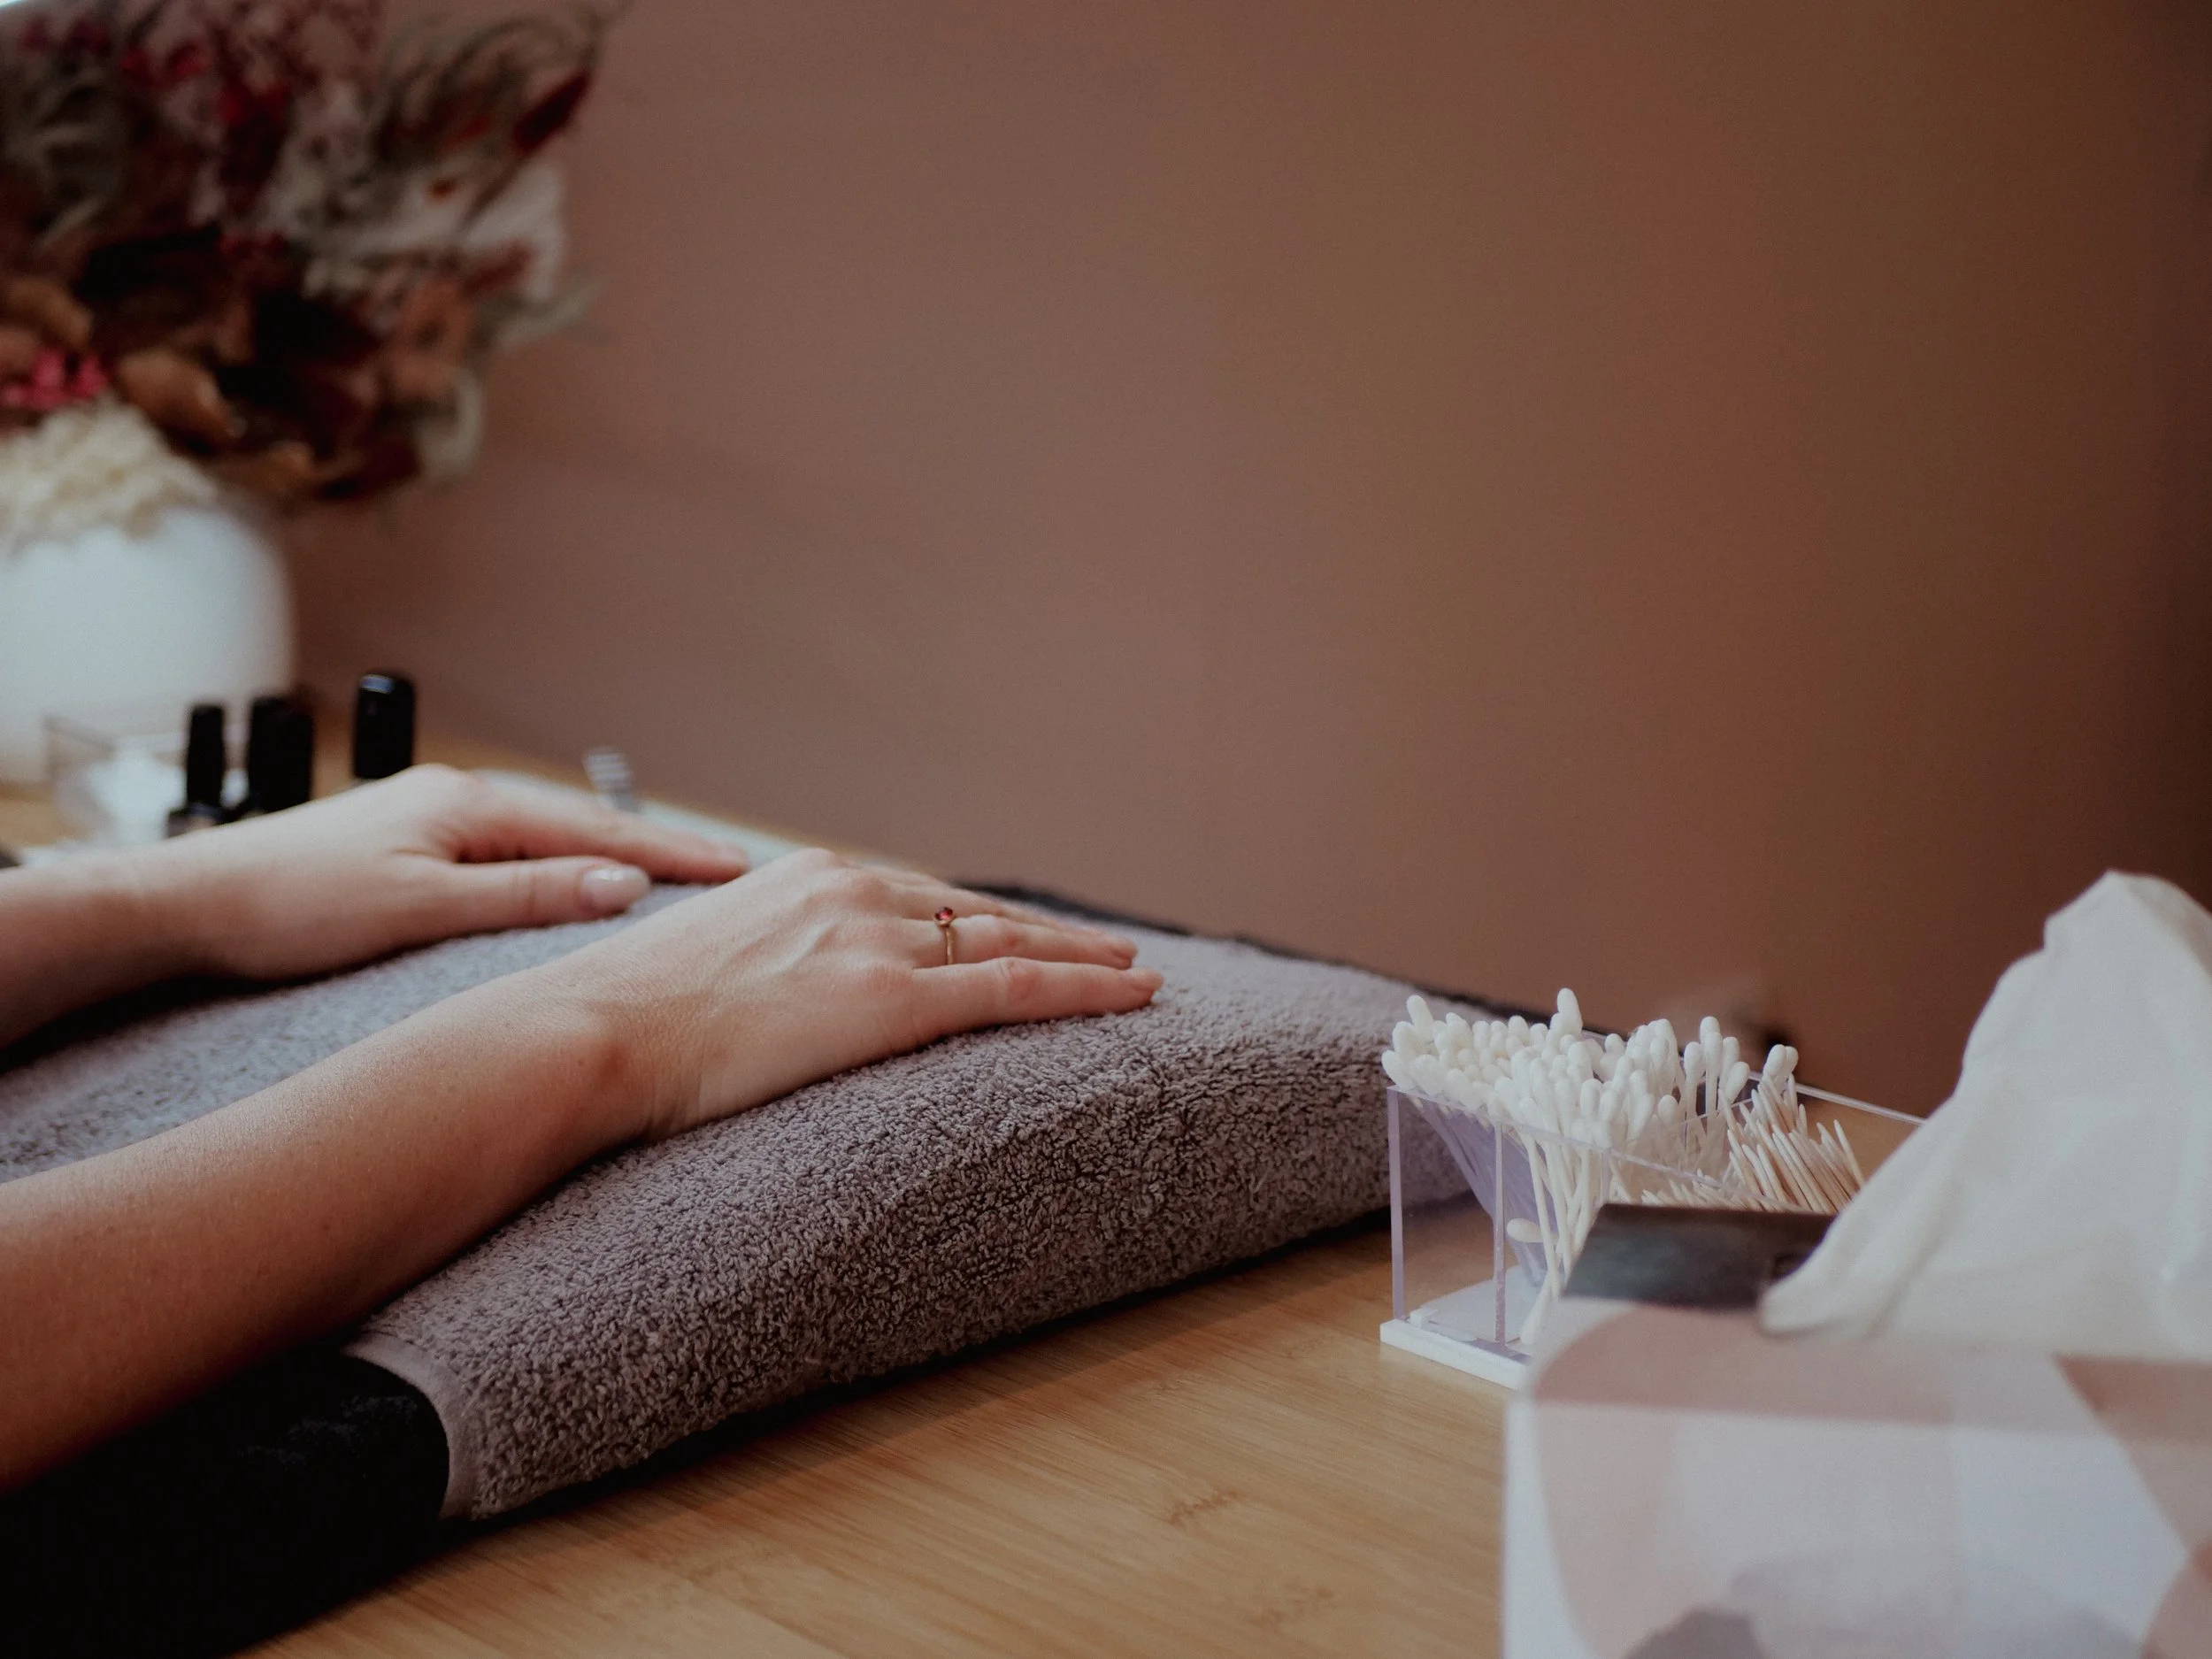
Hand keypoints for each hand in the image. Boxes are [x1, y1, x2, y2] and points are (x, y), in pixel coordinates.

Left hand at [140, 764, 751, 981]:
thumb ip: (528, 897)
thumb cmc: (291, 905)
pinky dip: (562, 868)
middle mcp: (459, 798)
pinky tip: (577, 887)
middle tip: (733, 873)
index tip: (742, 869)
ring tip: (675, 881)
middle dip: (660, 849)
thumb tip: (626, 888)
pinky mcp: (411, 848)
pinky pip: (513, 853)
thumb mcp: (422, 908)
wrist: (189, 903)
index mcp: (471, 803)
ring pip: (549, 839)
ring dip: (612, 858)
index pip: (600, 831)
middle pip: (584, 825)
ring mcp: (434, 819)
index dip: (676, 853)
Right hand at [531, 849, 1162, 1139]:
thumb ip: (752, 963)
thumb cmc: (619, 1020)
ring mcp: (876, 941)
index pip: (921, 895)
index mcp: (807, 877)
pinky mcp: (891, 998)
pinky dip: (1087, 989)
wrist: (591, 1036)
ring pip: (1013, 944)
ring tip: (1135, 971)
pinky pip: (1016, 988)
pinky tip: (1137, 994)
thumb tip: (754, 997)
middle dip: (1050, 931)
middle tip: (1108, 946)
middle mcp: (852, 892)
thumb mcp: (699, 963)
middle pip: (979, 911)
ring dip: (1083, 958)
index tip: (1021, 929)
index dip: (981, 916)